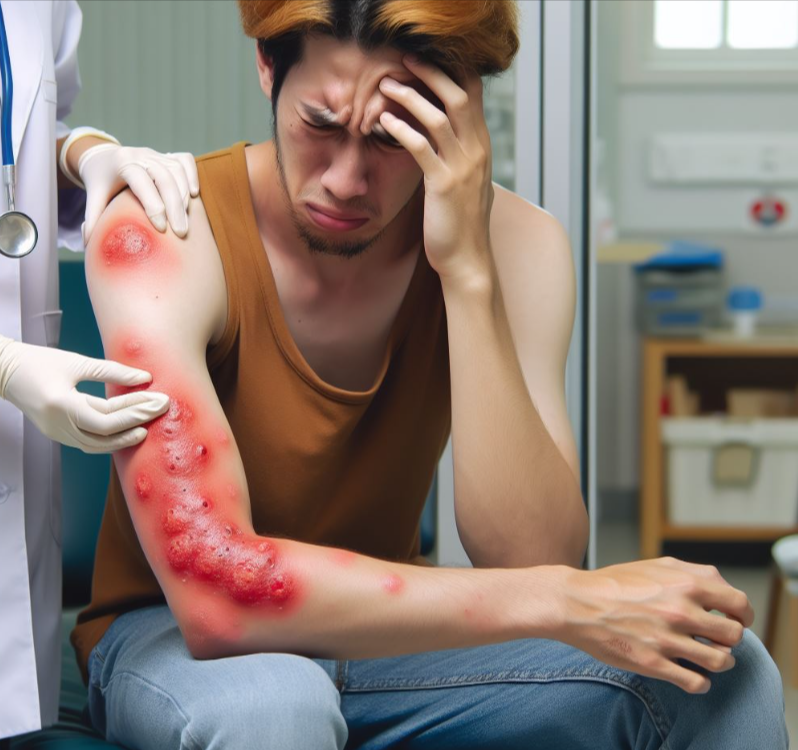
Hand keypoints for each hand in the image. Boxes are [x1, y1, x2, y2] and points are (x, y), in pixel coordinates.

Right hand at [0, 337, 169, 452]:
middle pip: (105, 434)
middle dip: (136, 422)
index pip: (108, 418)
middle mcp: (58, 424)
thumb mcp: (77, 363)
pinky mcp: (56, 434)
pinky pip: (87, 443)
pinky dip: (108, 440)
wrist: (5, 372)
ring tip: (147, 428)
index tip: (159, 402)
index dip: (136, 411)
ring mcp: (56, 433)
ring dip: (123, 438)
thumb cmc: (40, 362)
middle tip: (161, 410)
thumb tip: (145, 376)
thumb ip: (113, 371)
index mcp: (62, 404)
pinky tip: (126, 432)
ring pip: (97, 445)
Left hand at [79, 144, 199, 242]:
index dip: (153, 204)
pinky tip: (195, 194)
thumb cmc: (101, 182)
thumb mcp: (94, 197)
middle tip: (180, 232)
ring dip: (185, 196)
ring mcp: (156, 153)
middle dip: (175, 206)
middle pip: (164, 176)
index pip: (141, 180)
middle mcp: (140, 154)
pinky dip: (193, 176)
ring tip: (185, 221)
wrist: (103, 157)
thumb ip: (93, 219)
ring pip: (177, 170)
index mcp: (121, 162)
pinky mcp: (167, 155)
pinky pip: (186, 160)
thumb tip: (90, 245)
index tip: (161, 229)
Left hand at [378, 57, 493, 281]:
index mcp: (482, 148)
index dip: (452, 71)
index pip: (474, 95)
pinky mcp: (443, 185)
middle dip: (431, 72)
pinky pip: (422, 148)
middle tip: (405, 58)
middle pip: (459, 95)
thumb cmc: (462, 224)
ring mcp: (462, 168)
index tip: (427, 59)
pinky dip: (402, 130)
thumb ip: (461, 157)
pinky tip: (384, 122)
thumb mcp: (468, 183)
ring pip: (439, 117)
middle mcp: (477, 152)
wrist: (468, 260)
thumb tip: (446, 140)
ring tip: (385, 85)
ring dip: (410, 96)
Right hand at [553, 557, 752, 693]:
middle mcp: (680, 611)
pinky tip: (691, 675)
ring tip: (708, 658)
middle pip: (734, 635)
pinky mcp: (653, 663)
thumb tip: (722, 591)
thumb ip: (694, 573)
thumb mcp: (658, 565)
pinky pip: (695, 683)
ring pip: (720, 662)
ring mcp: (667, 639)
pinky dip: (700, 683)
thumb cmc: (616, 582)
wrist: (578, 603)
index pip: (740, 604)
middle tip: (717, 639)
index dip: (743, 615)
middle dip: (729, 639)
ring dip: (720, 662)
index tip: (736, 619)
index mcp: (686, 584)